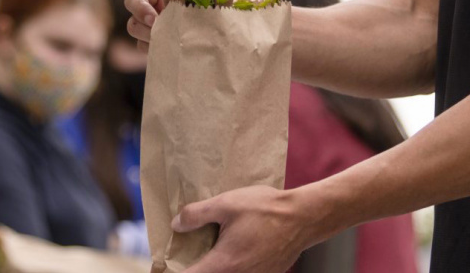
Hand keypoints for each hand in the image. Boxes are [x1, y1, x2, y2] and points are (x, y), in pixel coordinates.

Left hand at [172, 186, 325, 272]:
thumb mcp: (226, 203)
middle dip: (194, 267)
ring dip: (212, 267)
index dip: (175, 272)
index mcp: (223, 264)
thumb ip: (197, 214)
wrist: (304, 217)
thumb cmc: (266, 209)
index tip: (165, 267)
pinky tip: (228, 251)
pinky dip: (229, 267)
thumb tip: (176, 224)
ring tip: (206, 251)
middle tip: (185, 256)